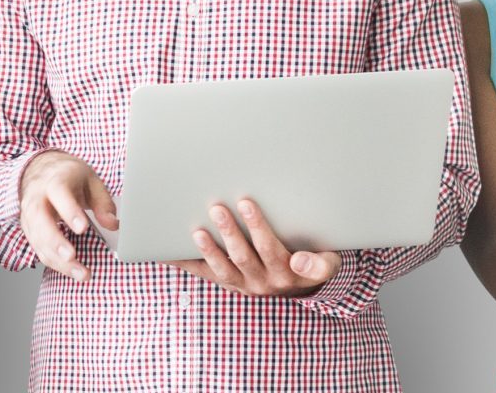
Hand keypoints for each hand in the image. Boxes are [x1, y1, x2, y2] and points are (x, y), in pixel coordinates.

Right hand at [18, 151, 116, 279]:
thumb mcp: (90, 180)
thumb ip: (102, 202)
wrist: (39, 171)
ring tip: (81, 273)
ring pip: (38, 239)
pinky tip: (71, 271)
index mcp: (54, 180)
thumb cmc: (67, 177)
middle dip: (55, 241)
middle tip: (71, 256)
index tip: (82, 228)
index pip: (58, 193)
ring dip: (57, 260)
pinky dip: (54, 263)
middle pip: (40, 220)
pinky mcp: (29, 230)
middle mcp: (36, 198)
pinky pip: (38, 249)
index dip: (69, 211)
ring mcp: (29, 215)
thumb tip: (113, 224)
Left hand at [165, 198, 339, 297]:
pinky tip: (169, 250)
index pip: (272, 249)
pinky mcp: (229, 284)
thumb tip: (300, 260)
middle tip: (218, 208)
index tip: (251, 210)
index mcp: (288, 272)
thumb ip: (320, 263)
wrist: (300, 288)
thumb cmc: (312, 264)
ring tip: (197, 230)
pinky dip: (186, 263)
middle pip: (244, 256)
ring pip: (224, 269)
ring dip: (209, 250)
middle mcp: (265, 281)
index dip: (259, 230)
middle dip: (230, 232)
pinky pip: (206, 275)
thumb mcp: (326, 264)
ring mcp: (245, 284)